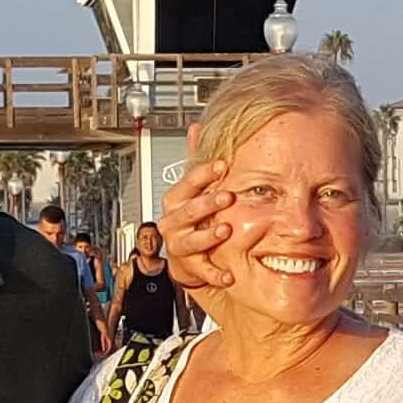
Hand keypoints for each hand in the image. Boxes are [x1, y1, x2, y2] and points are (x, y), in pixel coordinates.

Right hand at [153, 148, 256, 296]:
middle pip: (188, 210)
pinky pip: (201, 270)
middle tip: (227, 196)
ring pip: (190, 240)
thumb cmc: (192, 216)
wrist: (184, 254)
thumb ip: (196, 161)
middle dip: (207, 203)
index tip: (223, 165)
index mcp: (177, 199)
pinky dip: (214, 273)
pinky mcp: (188, 266)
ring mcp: (179, 244)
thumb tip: (196, 128)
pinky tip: (228, 274)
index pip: (188, 182)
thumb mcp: (192, 187)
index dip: (204, 173)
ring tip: (225, 231)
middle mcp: (174, 221)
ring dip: (208, 236)